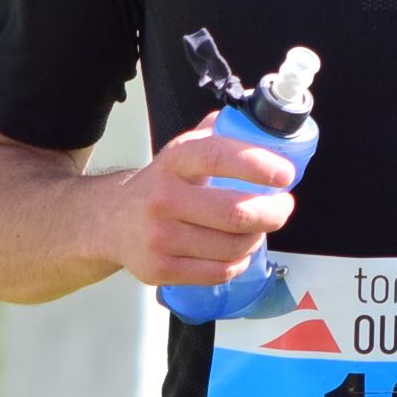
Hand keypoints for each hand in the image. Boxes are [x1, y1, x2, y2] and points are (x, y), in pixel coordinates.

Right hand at [106, 110, 296, 286]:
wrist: (111, 221)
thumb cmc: (160, 186)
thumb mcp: (180, 152)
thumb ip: (216, 135)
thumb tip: (256, 124)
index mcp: (173, 162)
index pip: (218, 157)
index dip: (257, 165)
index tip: (285, 174)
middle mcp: (163, 198)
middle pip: (234, 213)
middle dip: (272, 213)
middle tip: (283, 207)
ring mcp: (160, 237)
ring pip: (232, 247)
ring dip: (257, 238)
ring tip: (258, 229)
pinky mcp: (160, 269)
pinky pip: (219, 272)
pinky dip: (238, 262)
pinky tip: (238, 251)